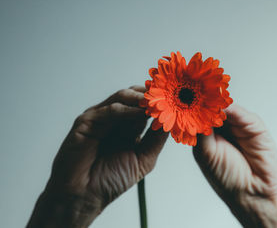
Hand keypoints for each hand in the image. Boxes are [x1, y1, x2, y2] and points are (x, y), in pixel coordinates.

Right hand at [27, 86, 167, 227]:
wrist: (84, 196)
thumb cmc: (112, 179)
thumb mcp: (144, 158)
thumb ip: (157, 139)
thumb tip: (174, 120)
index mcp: (128, 125)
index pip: (146, 106)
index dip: (161, 101)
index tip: (178, 98)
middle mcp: (115, 118)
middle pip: (135, 96)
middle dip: (152, 94)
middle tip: (169, 93)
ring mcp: (100, 117)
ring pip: (122, 97)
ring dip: (141, 98)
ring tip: (157, 101)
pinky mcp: (86, 121)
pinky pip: (109, 110)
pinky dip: (126, 109)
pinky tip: (140, 112)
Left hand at [193, 104, 276, 227]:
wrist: (253, 192)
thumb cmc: (227, 178)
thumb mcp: (204, 152)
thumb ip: (201, 129)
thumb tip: (195, 108)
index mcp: (207, 135)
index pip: (199, 114)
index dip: (192, 105)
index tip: (183, 94)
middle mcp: (223, 128)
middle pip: (213, 107)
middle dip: (204, 99)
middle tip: (194, 89)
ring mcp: (238, 125)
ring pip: (226, 107)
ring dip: (217, 100)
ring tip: (206, 94)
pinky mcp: (254, 126)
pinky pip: (242, 113)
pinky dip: (232, 108)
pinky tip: (222, 106)